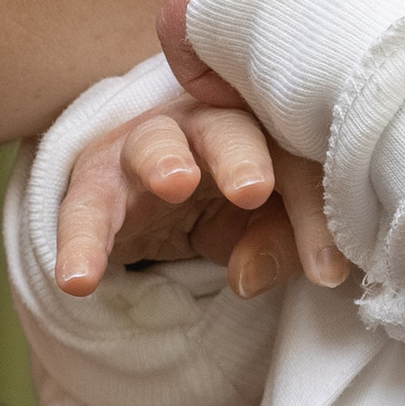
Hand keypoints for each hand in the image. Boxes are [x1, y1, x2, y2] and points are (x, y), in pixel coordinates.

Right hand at [55, 94, 346, 300]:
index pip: (297, 163)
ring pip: (154, 142)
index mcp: (264, 133)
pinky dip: (80, 242)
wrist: (150, 198)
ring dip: (164, 160)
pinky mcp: (94, 181)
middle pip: (227, 127)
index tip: (327, 271)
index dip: (313, 213)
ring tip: (174, 184)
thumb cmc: (227, 207)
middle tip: (253, 189)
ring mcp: (145, 145)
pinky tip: (77, 279)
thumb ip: (274, 246)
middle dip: (240, 156)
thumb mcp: (260, 230)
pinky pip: (85, 208)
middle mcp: (205, 126)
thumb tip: (249, 277)